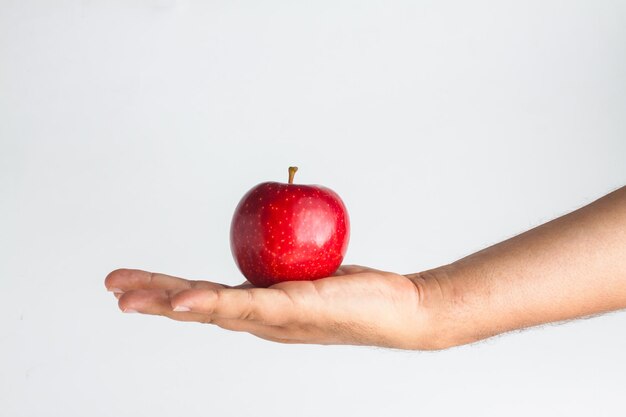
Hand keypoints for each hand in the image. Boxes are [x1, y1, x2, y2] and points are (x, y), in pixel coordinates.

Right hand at [104, 265, 442, 348]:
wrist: (399, 312)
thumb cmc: (358, 291)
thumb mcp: (311, 272)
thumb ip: (286, 261)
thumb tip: (277, 230)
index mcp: (260, 311)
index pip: (204, 298)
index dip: (168, 292)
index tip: (135, 282)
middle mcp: (261, 321)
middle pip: (195, 307)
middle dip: (151, 298)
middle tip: (110, 286)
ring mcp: (273, 320)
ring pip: (209, 311)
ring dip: (166, 304)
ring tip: (127, 298)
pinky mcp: (292, 312)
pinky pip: (245, 306)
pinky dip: (209, 303)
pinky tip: (182, 302)